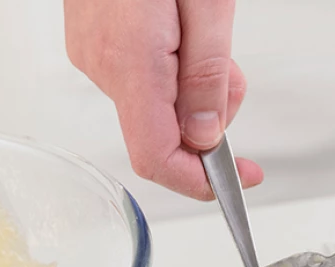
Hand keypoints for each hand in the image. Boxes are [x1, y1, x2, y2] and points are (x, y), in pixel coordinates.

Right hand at [64, 0, 262, 199]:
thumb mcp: (207, 3)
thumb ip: (206, 74)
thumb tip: (205, 136)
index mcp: (130, 61)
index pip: (157, 157)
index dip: (201, 180)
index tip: (242, 177)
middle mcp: (102, 64)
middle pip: (162, 132)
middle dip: (208, 118)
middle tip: (228, 70)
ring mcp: (92, 53)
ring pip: (154, 105)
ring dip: (191, 87)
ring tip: (201, 32)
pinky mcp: (93, 42)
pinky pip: (138, 78)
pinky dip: (169, 68)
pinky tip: (177, 28)